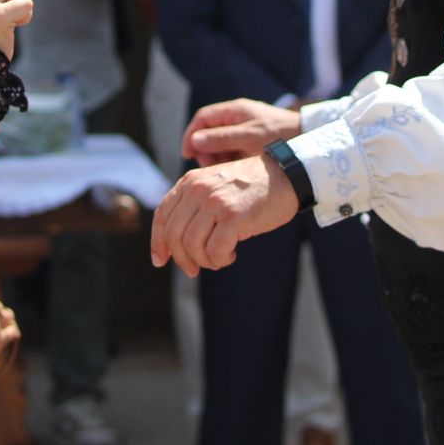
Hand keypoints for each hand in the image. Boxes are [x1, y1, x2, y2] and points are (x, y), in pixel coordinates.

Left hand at [150, 155, 298, 276]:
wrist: (286, 174)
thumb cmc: (252, 186)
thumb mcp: (216, 186)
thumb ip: (195, 205)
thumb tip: (177, 245)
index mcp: (190, 182)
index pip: (162, 215)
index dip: (158, 242)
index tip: (160, 260)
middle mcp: (198, 189)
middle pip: (174, 235)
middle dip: (182, 259)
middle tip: (194, 270)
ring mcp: (215, 202)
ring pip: (192, 246)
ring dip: (204, 261)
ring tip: (219, 258)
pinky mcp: (233, 217)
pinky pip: (215, 251)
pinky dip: (220, 259)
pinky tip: (231, 254)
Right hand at [182, 98, 302, 165]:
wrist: (310, 143)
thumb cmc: (280, 136)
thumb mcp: (249, 138)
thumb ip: (221, 139)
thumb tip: (195, 142)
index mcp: (235, 111)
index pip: (203, 118)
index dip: (191, 135)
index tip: (188, 154)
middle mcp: (238, 118)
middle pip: (210, 132)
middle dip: (205, 150)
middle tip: (208, 167)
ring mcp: (246, 130)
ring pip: (221, 144)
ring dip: (218, 158)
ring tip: (222, 172)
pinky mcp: (253, 143)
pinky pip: (234, 151)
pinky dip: (230, 161)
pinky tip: (235, 172)